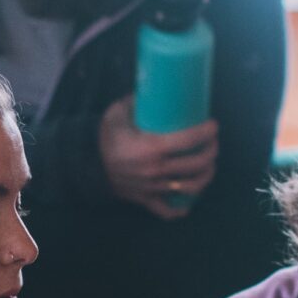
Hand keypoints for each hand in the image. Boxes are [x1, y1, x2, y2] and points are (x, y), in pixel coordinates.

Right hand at [98, 95, 218, 219]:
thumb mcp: (120, 112)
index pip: (189, 140)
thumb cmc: (105, 135)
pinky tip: (188, 201)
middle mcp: (155, 170)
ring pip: (190, 188)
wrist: (84, 163)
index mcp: (151, 148)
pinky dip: (179, 208)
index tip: (212, 125)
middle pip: (196, 164)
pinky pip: (166, 210)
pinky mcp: (145, 199)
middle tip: (212, 142)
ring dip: (205, 176)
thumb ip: (139, 101)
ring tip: (208, 165)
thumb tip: (159, 87)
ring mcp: (152, 188)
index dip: (207, 132)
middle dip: (211, 152)